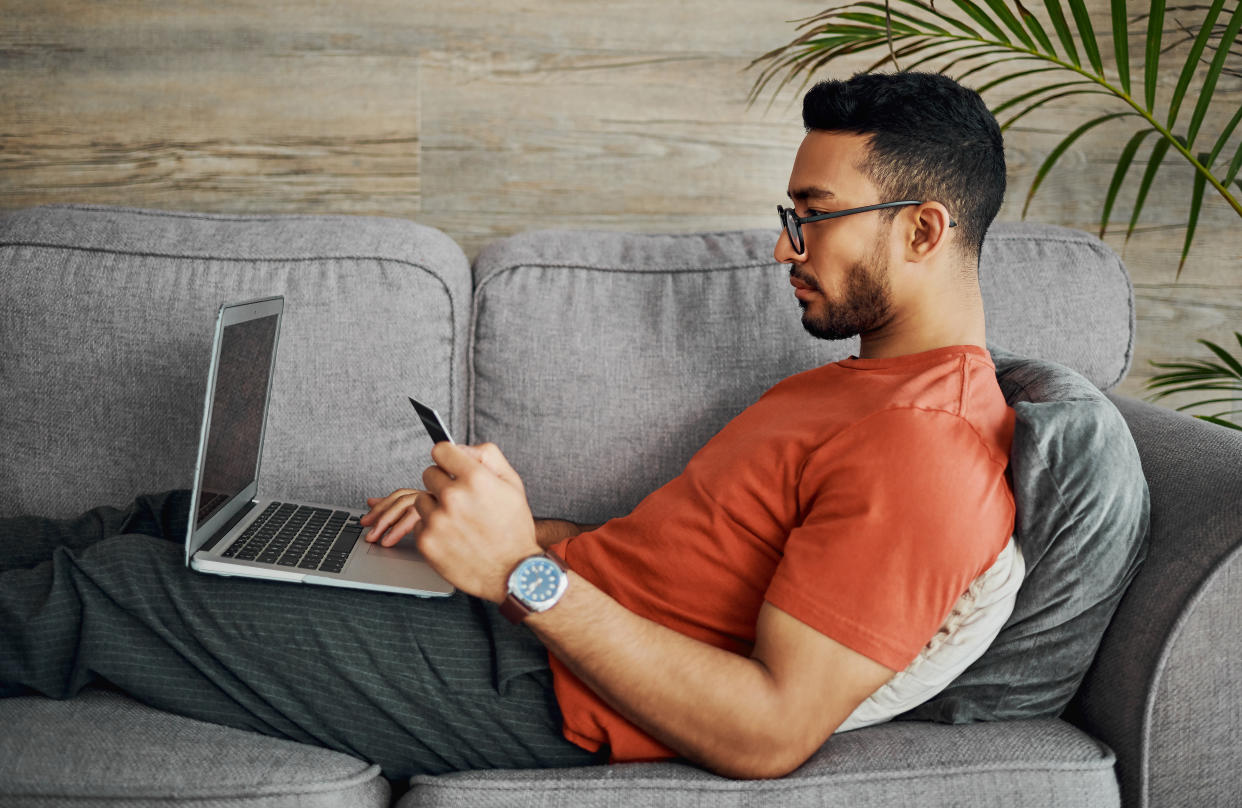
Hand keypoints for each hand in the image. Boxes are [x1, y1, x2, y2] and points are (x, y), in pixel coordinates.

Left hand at [361, 443, 539, 602]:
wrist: (513, 573)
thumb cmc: (514, 529)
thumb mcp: (512, 484)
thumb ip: (488, 456)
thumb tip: (460, 448)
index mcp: (476, 478)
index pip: (441, 450)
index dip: (447, 458)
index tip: (450, 467)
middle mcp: (454, 497)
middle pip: (429, 473)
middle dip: (442, 483)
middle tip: (461, 501)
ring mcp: (437, 520)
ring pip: (422, 500)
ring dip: (436, 507)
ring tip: (458, 522)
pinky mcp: (426, 542)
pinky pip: (420, 524)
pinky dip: (433, 529)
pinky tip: (453, 538)